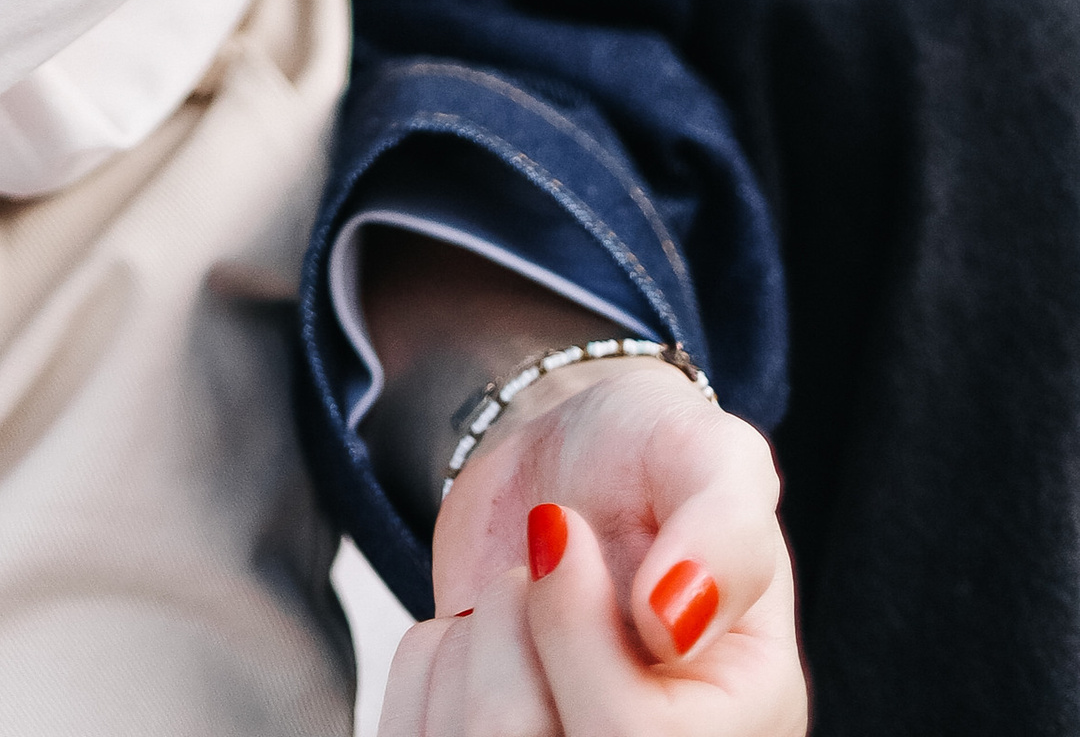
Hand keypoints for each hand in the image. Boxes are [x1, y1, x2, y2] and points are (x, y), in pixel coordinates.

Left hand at [382, 366, 805, 733]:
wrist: (565, 463)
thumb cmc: (651, 457)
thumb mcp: (712, 454)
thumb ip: (725, 528)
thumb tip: (675, 621)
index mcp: (743, 720)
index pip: (631, 733)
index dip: (575, 631)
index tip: (566, 531)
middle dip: (520, 627)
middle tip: (544, 554)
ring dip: (475, 640)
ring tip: (522, 599)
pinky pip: (418, 736)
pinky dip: (429, 666)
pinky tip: (479, 635)